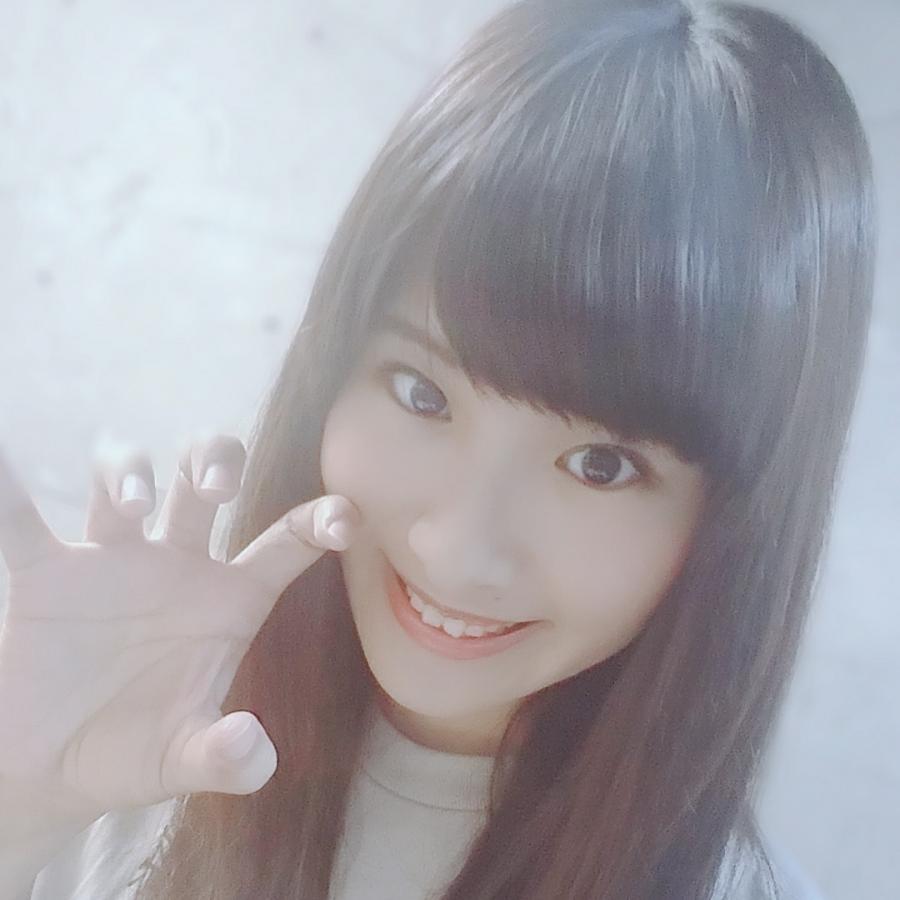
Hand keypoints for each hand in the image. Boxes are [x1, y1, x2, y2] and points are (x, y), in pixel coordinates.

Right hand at [0, 433, 359, 823]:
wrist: (50, 773)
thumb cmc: (132, 756)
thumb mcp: (184, 761)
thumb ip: (225, 759)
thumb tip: (254, 752)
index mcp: (228, 600)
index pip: (284, 544)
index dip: (319, 522)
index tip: (345, 516)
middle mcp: (177, 565)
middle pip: (204, 482)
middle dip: (214, 462)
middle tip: (216, 485)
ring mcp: (112, 561)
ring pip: (125, 481)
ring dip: (129, 472)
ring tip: (133, 507)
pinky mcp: (45, 574)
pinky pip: (21, 521)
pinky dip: (9, 490)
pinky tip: (4, 458)